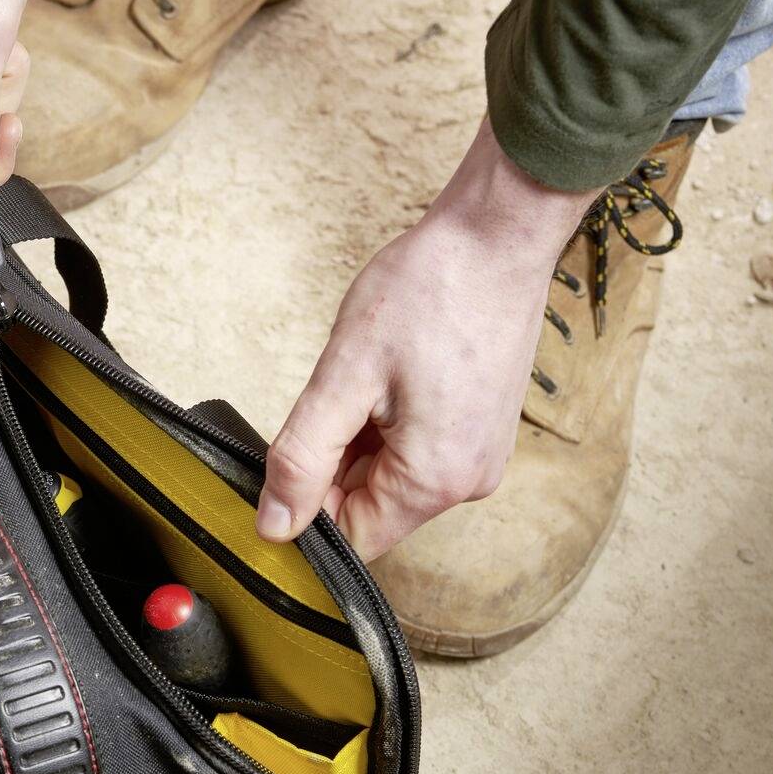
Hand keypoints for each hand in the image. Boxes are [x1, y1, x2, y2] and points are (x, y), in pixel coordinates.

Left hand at [256, 118, 597, 560]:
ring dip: (357, 442)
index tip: (287, 458)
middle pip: (370, 509)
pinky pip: (415, 453)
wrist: (497, 234)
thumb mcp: (343, 377)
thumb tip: (274, 526)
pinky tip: (385, 378)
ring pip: (388, 478)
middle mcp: (468, 481)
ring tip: (368, 376)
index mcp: (435, 480)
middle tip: (332, 398)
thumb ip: (301, 459)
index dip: (306, 511)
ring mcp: (479, 455)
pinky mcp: (480, 430)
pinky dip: (384, 426)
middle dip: (332, 467)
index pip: (352, 539)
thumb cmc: (429, 291)